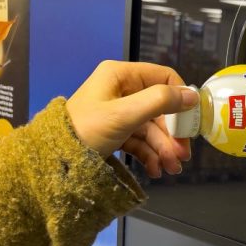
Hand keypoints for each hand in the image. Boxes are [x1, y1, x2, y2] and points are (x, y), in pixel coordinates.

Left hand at [65, 61, 198, 176]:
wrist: (53, 161)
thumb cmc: (86, 130)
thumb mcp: (125, 114)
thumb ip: (160, 101)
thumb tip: (192, 96)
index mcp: (121, 76)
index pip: (164, 78)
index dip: (180, 99)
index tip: (190, 122)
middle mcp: (122, 90)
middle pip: (160, 109)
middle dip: (172, 134)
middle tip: (182, 155)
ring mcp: (119, 112)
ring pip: (152, 129)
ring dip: (164, 149)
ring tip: (170, 169)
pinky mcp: (115, 133)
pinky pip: (140, 141)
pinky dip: (150, 155)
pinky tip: (156, 170)